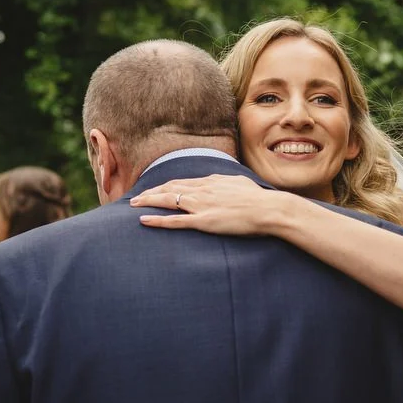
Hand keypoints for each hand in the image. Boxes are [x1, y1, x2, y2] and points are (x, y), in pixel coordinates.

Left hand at [130, 174, 292, 235]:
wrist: (269, 209)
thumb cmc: (259, 198)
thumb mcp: (239, 183)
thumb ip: (225, 182)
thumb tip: (219, 182)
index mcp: (211, 181)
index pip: (181, 181)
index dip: (164, 185)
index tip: (154, 189)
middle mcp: (202, 190)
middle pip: (169, 188)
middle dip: (150, 192)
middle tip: (137, 197)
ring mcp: (202, 205)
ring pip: (168, 200)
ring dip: (148, 202)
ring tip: (134, 205)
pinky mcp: (204, 221)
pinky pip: (175, 221)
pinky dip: (158, 220)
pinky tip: (144, 220)